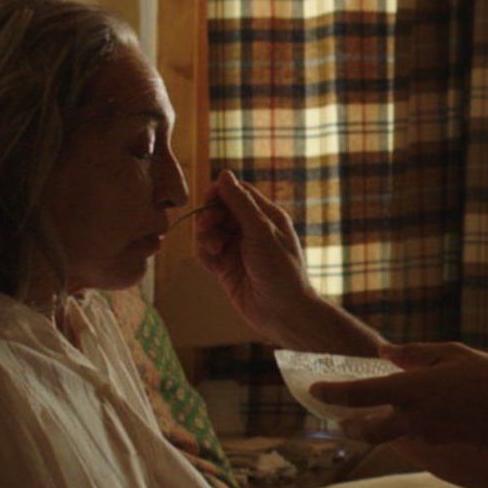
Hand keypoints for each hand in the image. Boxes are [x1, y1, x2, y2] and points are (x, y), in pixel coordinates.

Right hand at [193, 170, 322, 344]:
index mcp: (266, 216)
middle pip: (219, 210)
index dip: (220, 192)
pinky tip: (212, 263)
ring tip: (215, 250)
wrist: (283, 312)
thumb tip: (224, 174)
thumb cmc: (280, 270)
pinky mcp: (226, 268)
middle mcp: (251, 230)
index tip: (209, 200)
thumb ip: (240, 204)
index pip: (237, 193)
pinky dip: (204, 254)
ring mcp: (238, 249)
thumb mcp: (261, 232)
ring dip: (206, 237)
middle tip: (209, 227)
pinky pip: (206, 253)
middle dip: (210, 216)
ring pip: (210, 231)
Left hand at [313, 342, 487, 487]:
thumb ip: (418, 354)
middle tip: (337, 419)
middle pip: (364, 431)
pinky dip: (402, 430)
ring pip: (387, 437)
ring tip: (372, 414)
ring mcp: (425, 439)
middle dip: (346, 426)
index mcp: (412, 391)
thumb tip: (385, 353)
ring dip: (374, 429)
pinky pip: (411, 439)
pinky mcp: (439, 449)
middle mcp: (412, 419)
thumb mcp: (458, 355)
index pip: (358, 395)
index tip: (315, 388)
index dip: (332, 392)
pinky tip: (413, 418)